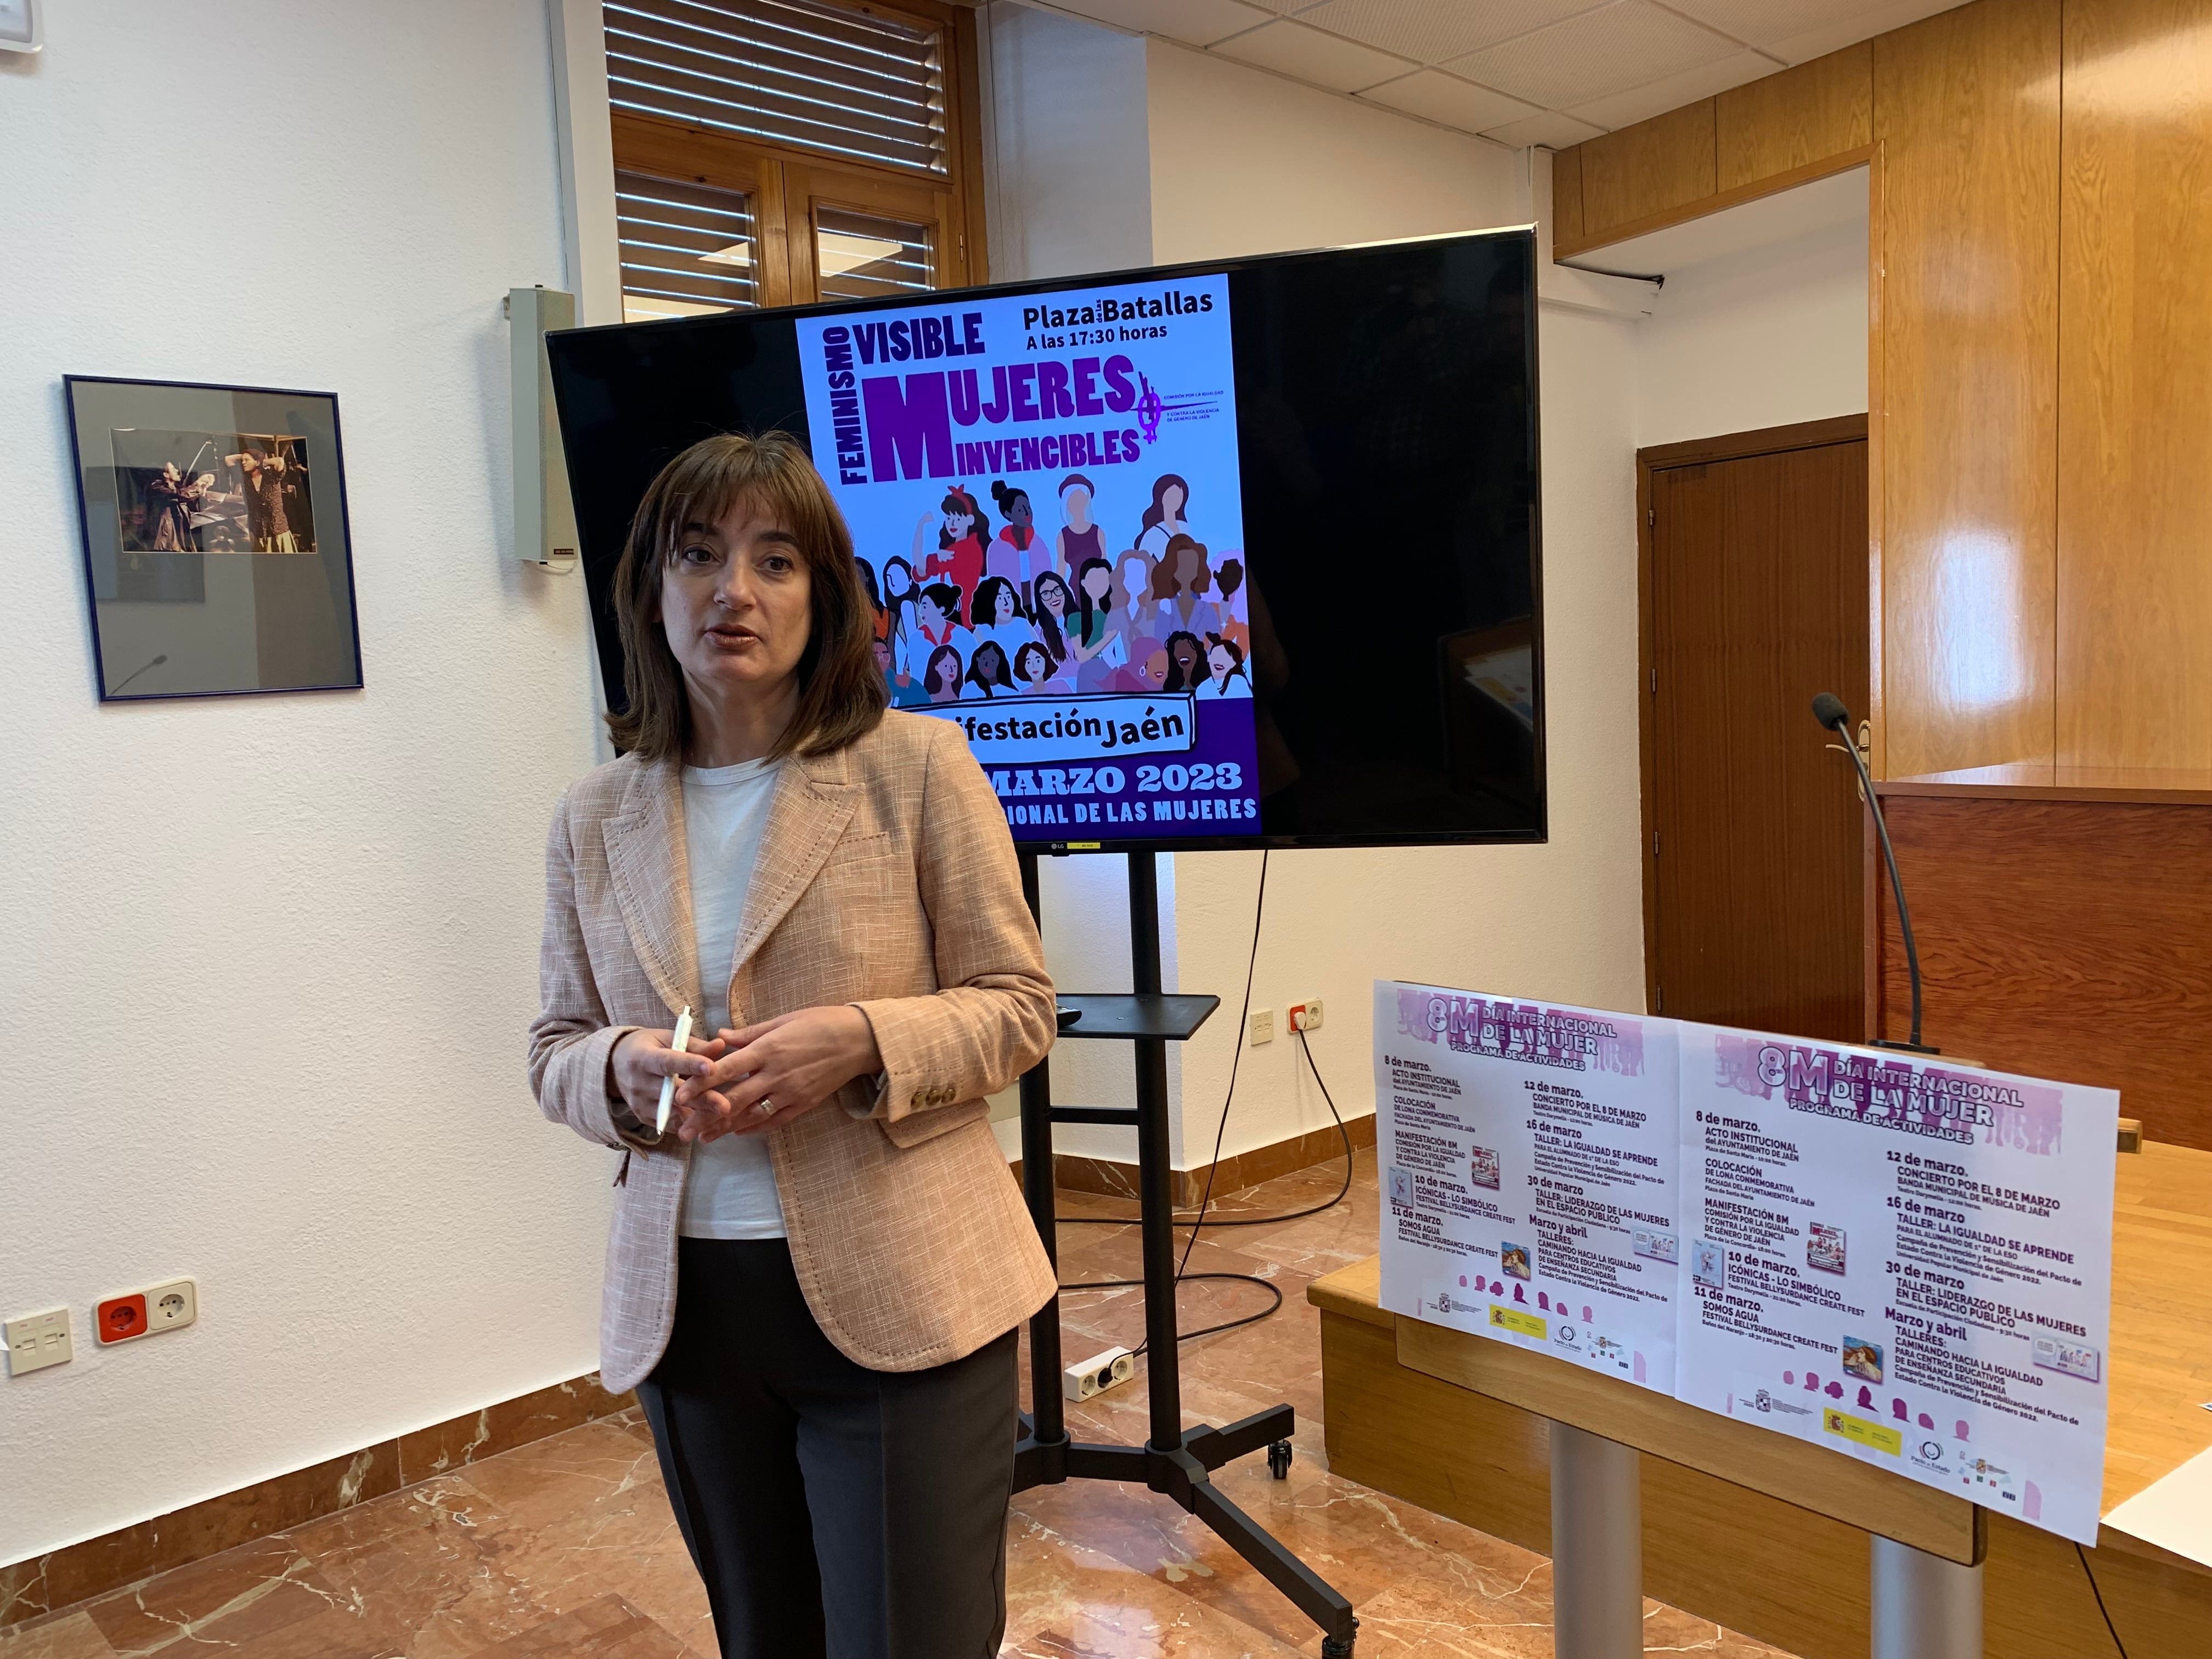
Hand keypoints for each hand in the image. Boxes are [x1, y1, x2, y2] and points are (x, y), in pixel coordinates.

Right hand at [609, 1025, 728, 1137]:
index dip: (690, 1065)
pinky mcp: (643, 1117)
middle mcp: (639, 1082)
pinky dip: (687, 1124)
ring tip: (722, 1118)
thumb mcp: (666, 1038)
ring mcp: (639, 1103)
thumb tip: (721, 1045)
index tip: (712, 1067)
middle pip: (674, 1093)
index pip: (669, 1062)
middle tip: (725, 1105)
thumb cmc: (647, 1047)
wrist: (613, 1066)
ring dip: (698, 1115)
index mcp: (643, 1057)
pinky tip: (708, 1125)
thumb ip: (694, 1045)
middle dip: (701, 1099)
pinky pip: (668, 1124)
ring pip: (673, 1112)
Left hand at [671, 1006, 881, 1142]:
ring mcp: (791, 1092)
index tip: (679, 1094)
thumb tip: (719, 1037)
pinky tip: (738, 1132)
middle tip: (683, 1131)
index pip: (726, 1070)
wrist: (860, 1040)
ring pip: (752, 1115)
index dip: (701, 1083)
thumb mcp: (783, 1020)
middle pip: (734, 1100)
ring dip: (726, 1128)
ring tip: (704, 1139)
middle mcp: (776, 1074)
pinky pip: (775, 1120)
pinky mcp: (804, 1103)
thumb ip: (749, 1033)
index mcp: (768, 1049)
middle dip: (706, 1117)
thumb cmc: (821, 1022)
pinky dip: (755, 1128)